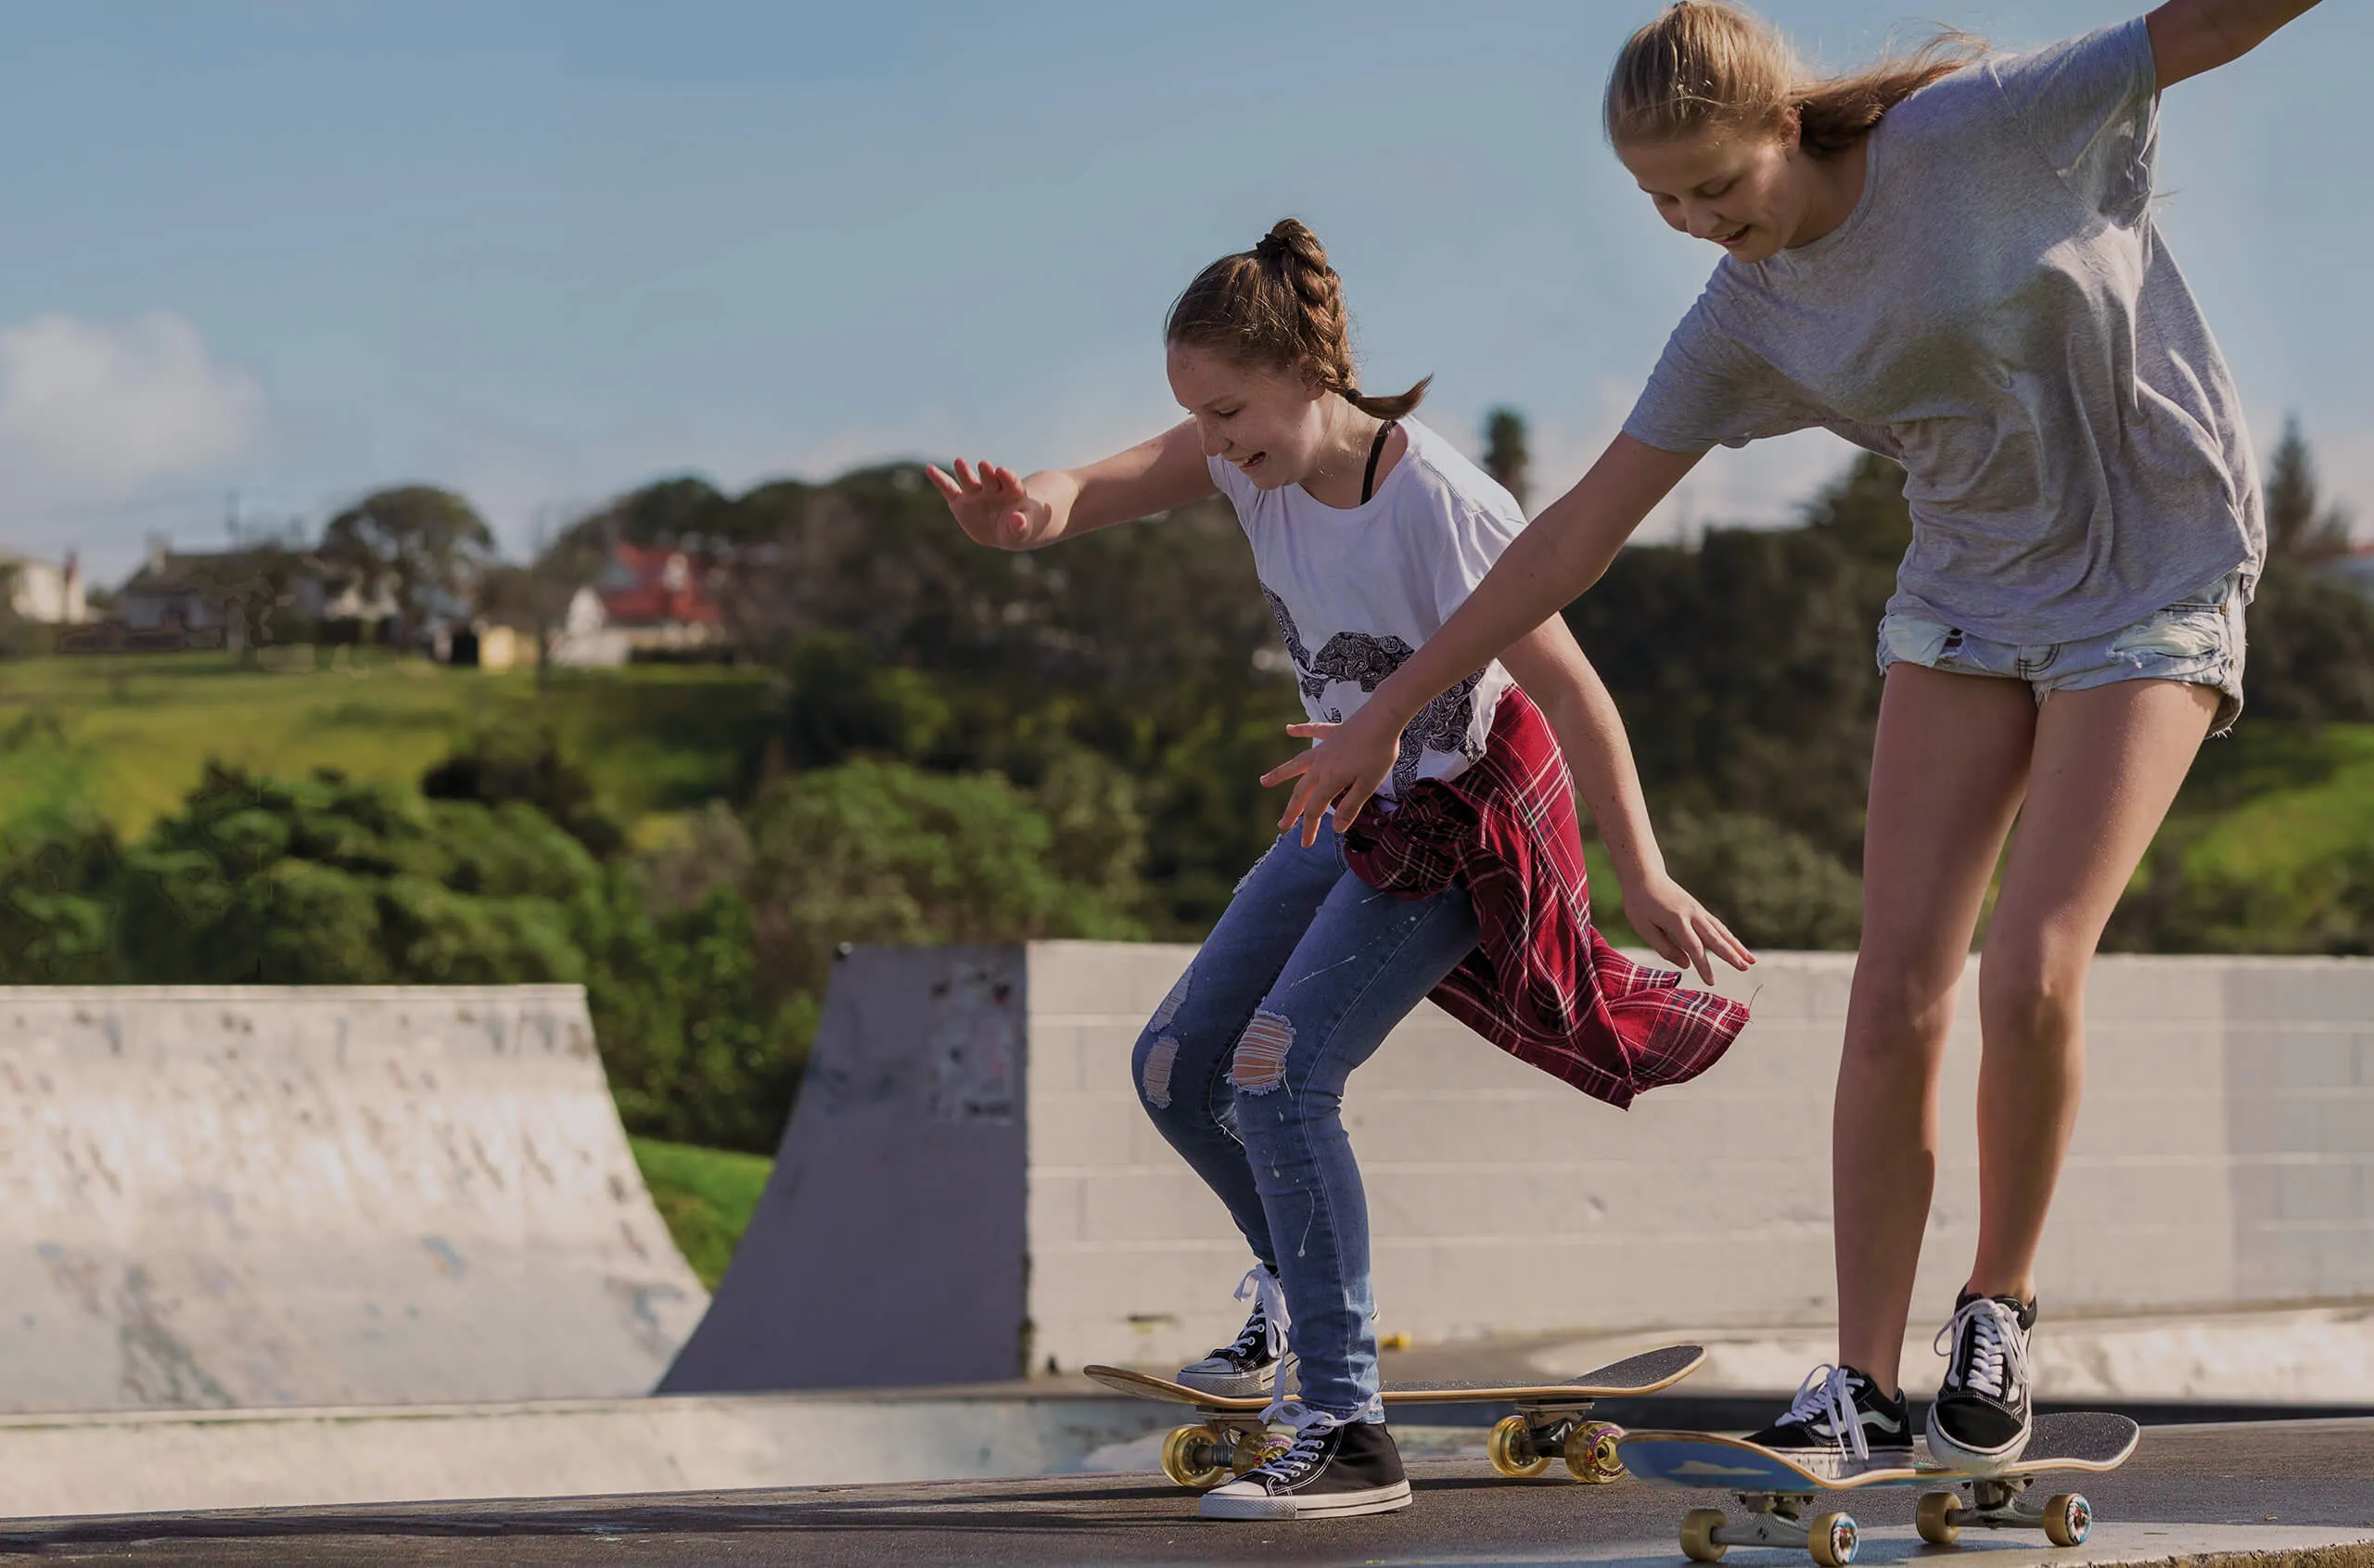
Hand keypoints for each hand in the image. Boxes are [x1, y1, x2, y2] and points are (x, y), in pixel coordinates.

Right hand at [926, 458, 1054, 549]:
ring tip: (959, 462)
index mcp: (1013, 491)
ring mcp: (976, 493)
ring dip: (964, 471)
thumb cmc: (1018, 527)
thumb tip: (1018, 520)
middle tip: (984, 465)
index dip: (1007, 476)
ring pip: (969, 480)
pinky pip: (948, 489)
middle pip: (989, 478)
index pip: (1010, 481)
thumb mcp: (1023, 529)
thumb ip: (1021, 525)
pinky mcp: (960, 501)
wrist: (1003, 530)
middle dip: (987, 472)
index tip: (1002, 471)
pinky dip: (939, 479)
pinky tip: (930, 469)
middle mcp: (993, 488)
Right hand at [1259, 710, 1401, 846]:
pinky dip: (1301, 731)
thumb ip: (1350, 806)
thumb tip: (1336, 828)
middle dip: (1292, 811)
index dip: (1309, 828)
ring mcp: (1324, 748)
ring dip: (1281, 774)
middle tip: (1282, 826)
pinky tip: (1289, 729)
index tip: (1306, 844)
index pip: (1315, 809)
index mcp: (1330, 780)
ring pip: (1297, 764)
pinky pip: (1312, 732)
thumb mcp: (1368, 785)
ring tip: (1263, 781)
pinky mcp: (1332, 733)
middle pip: (1302, 792)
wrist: (1383, 718)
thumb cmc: (1378, 753)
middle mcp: (1321, 765)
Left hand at [1618, 870, 1754, 983]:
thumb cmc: (1639, 903)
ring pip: (1721, 931)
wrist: (1644, 875)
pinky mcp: (1698, 909)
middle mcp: (1692, 914)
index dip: (1703, 966)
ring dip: (1736, 946)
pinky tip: (1737, 947)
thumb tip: (1687, 965)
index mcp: (1677, 920)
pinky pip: (1717, 925)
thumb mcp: (1643, 927)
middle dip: (1731, 955)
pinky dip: (1729, 937)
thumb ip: (1664, 948)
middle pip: (1715, 938)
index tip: (1711, 982)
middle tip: (1745, 968)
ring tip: (1750, 960)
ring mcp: (1698, 910)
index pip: (1694, 947)